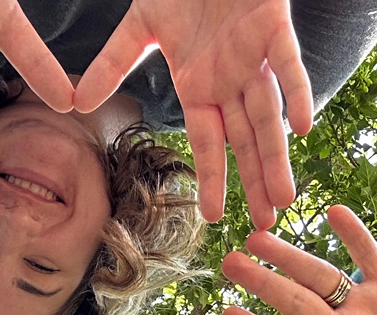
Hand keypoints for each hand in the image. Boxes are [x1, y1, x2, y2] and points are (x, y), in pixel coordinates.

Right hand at [75, 0, 312, 225]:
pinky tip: (301, 128)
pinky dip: (296, 94)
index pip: (208, 142)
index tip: (214, 218)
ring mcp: (253, 56)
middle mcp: (230, 80)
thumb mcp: (140, 26)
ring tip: (283, 197)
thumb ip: (114, 64)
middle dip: (255, 182)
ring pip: (269, 115)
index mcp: (200, 85)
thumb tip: (75, 102)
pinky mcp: (273, 25)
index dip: (211, 178)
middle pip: (246, 140)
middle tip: (265, 227)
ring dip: (276, 157)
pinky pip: (285, 65)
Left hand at [220, 206, 376, 314]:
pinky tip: (331, 210)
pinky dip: (353, 235)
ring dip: (290, 256)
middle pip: (295, 303)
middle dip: (263, 284)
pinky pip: (369, 255)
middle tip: (225, 262)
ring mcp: (361, 304)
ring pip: (320, 276)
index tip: (226, 314)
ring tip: (256, 237)